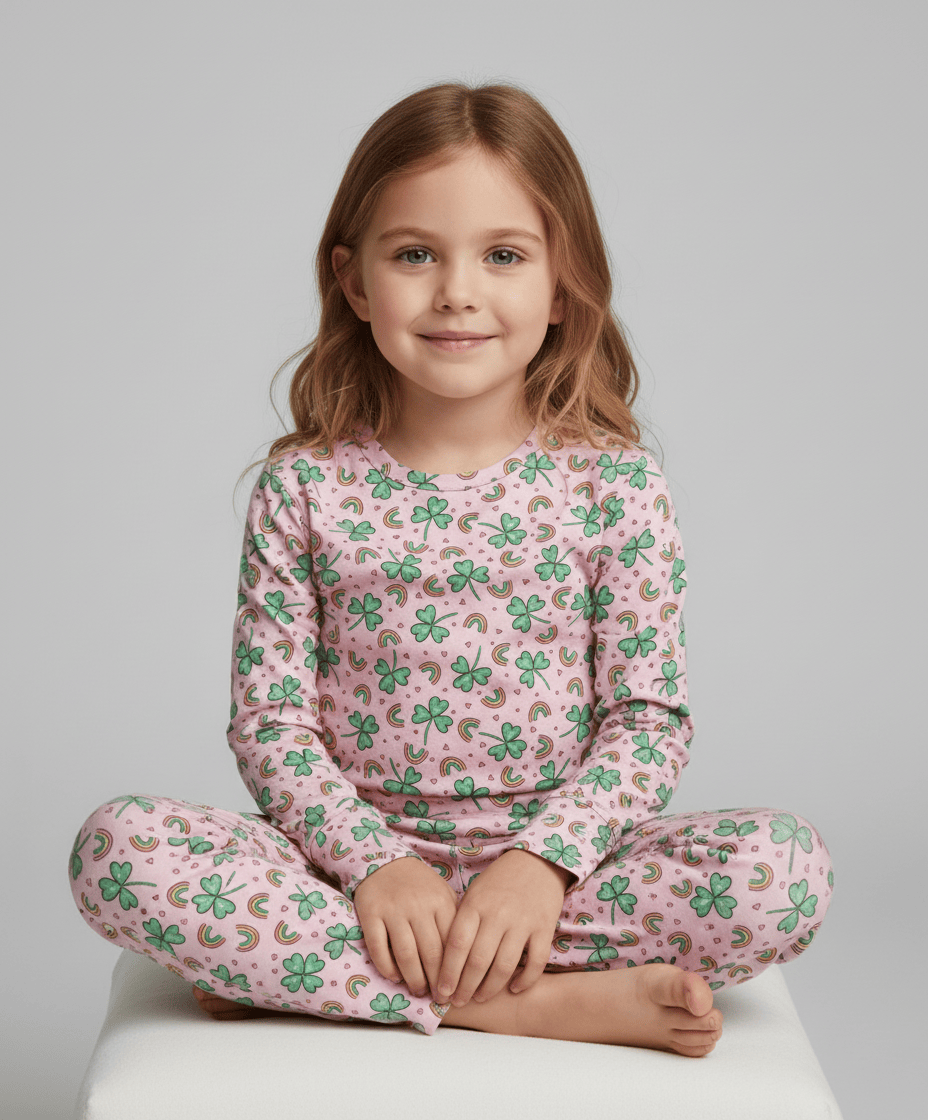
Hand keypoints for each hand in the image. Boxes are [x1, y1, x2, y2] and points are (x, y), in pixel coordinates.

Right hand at [352, 856, 459, 998]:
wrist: (386, 862)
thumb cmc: (420, 885)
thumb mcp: (442, 895)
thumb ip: (454, 920)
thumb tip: (467, 958)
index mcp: (440, 902)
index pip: (452, 943)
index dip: (455, 971)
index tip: (457, 989)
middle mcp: (418, 906)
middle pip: (431, 953)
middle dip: (437, 981)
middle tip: (439, 998)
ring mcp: (393, 910)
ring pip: (406, 955)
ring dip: (414, 979)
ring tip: (419, 990)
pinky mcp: (371, 914)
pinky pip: (379, 948)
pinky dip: (387, 968)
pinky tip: (395, 977)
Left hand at [436, 848, 570, 1006]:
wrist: (537, 861)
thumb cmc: (499, 881)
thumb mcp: (474, 894)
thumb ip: (462, 922)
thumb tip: (443, 960)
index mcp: (475, 905)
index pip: (456, 945)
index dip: (447, 973)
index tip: (440, 992)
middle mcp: (498, 914)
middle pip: (478, 961)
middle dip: (464, 987)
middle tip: (457, 1002)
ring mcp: (522, 921)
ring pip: (504, 966)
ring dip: (490, 988)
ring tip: (479, 998)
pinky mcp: (544, 927)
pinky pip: (536, 962)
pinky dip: (525, 980)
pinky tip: (514, 988)